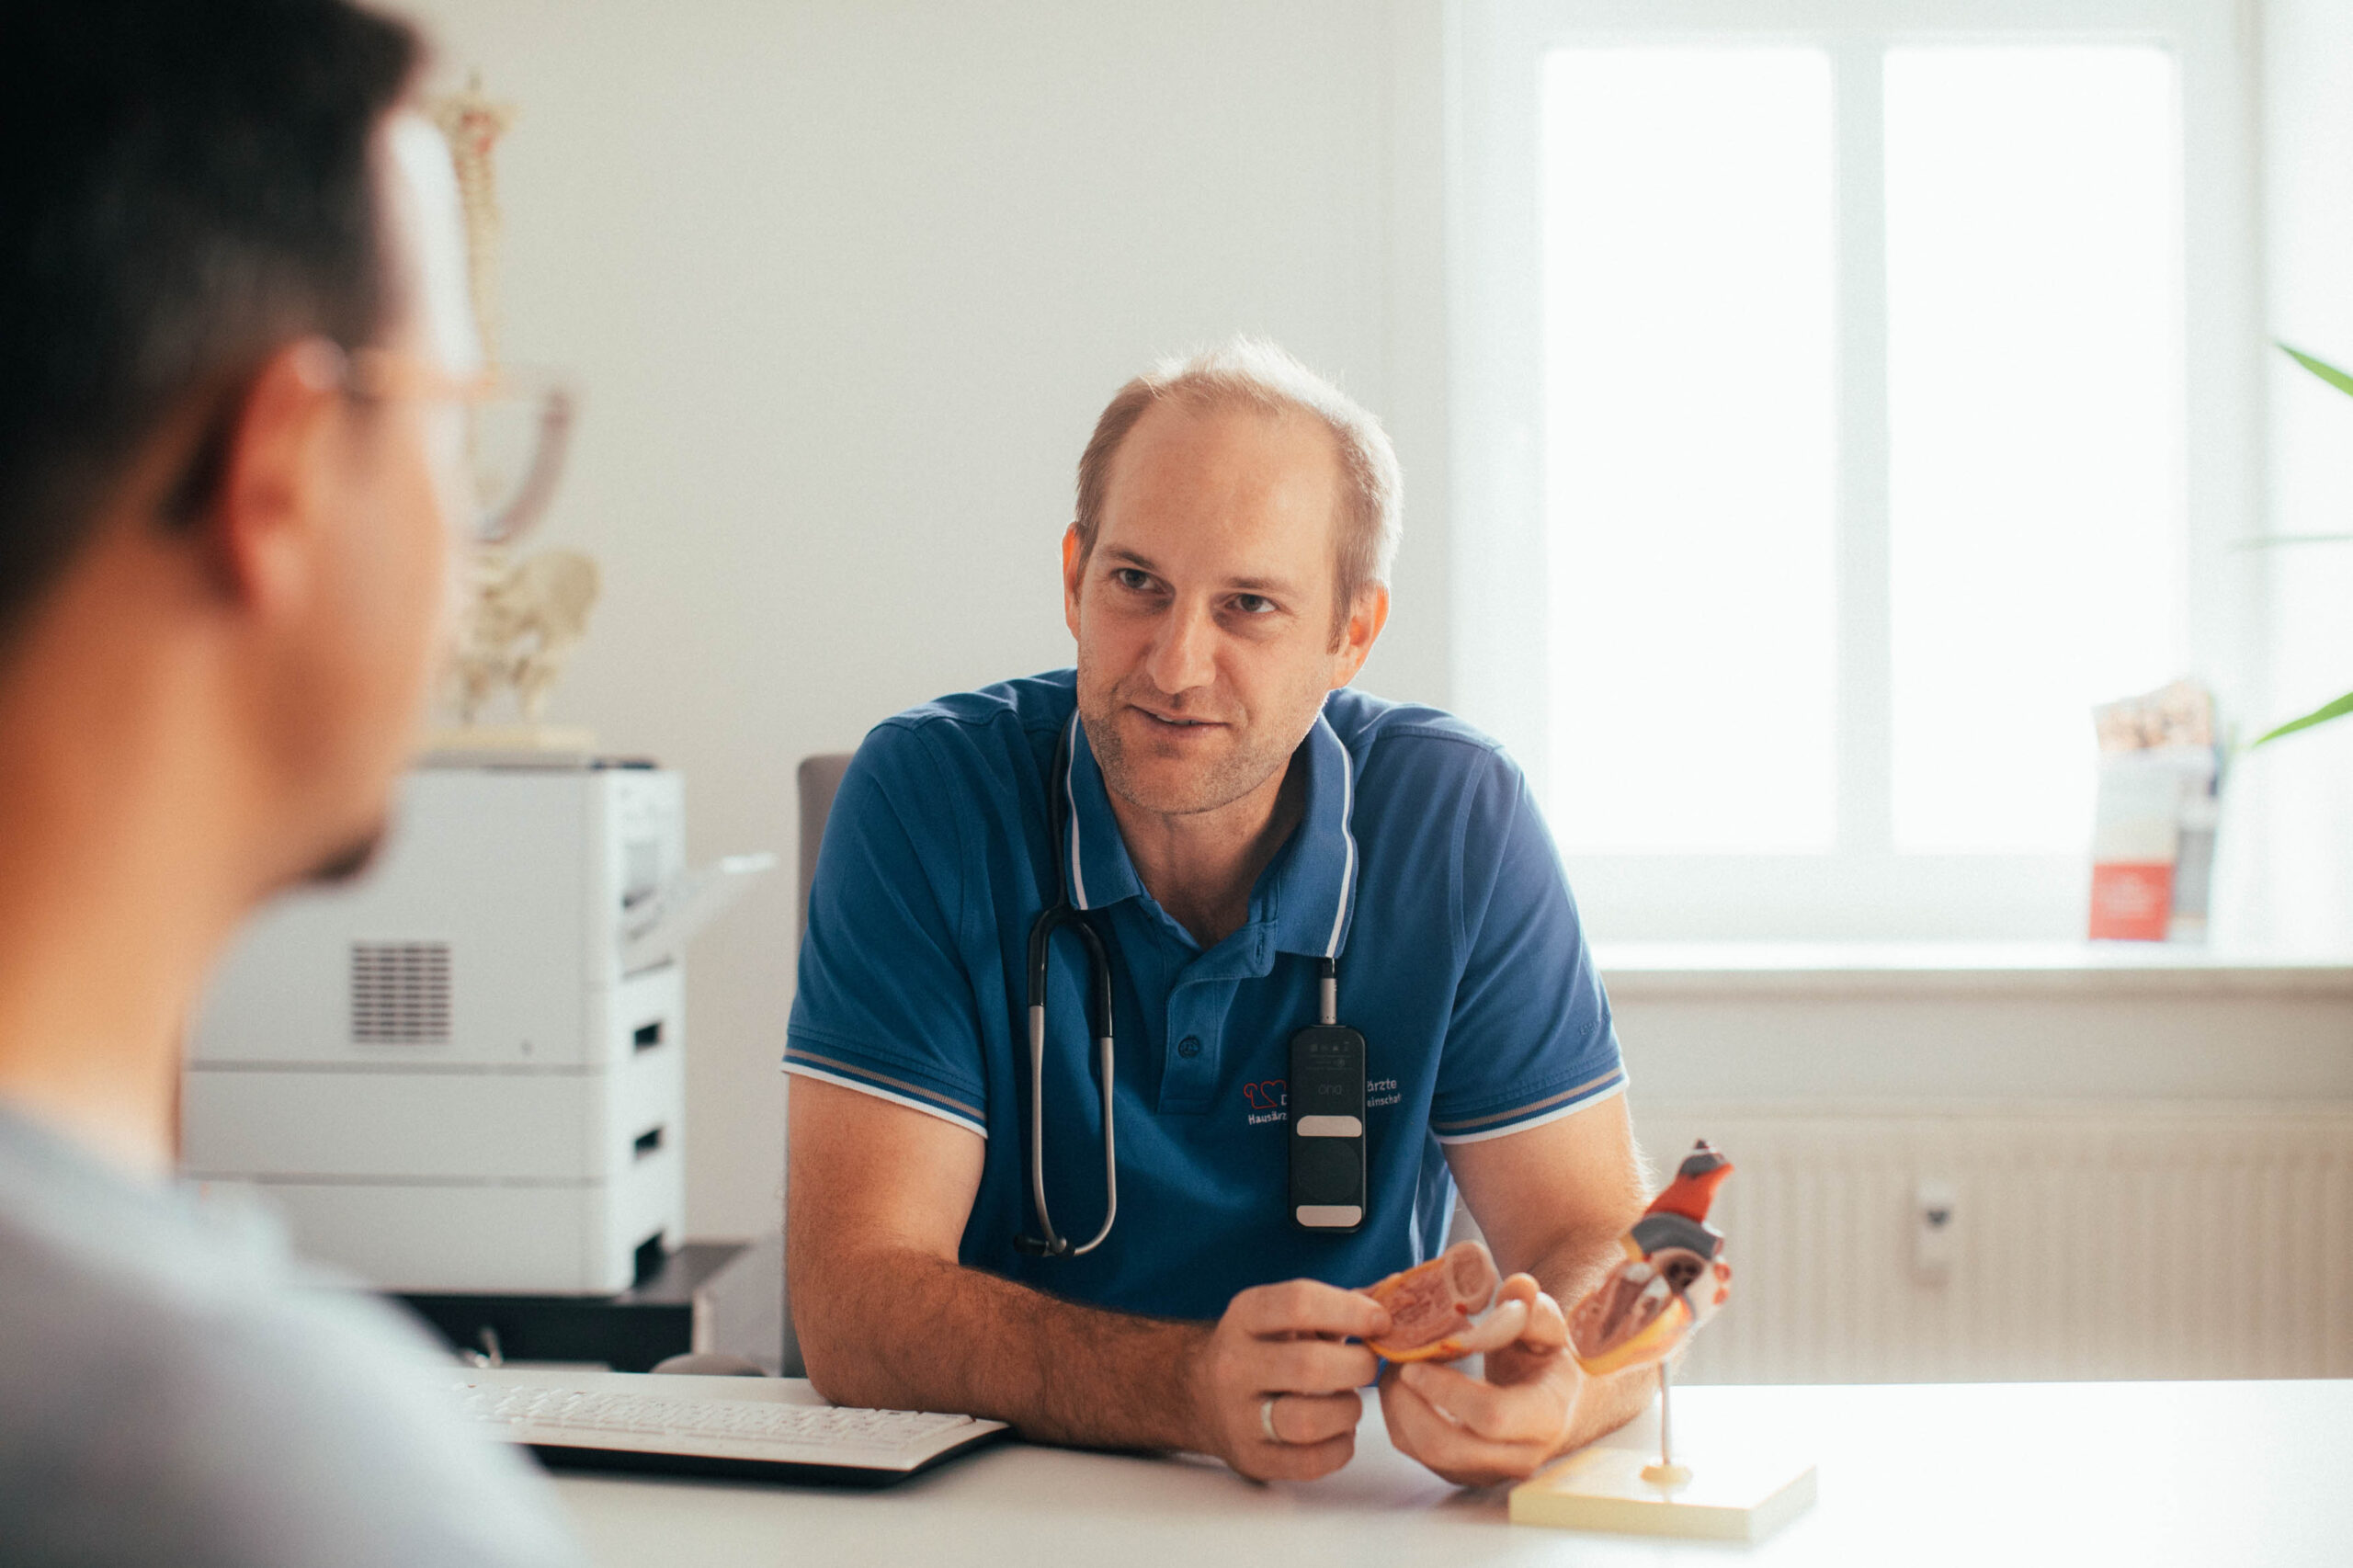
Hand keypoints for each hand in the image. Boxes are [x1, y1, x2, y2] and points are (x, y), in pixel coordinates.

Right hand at [1185, 1278, 1389, 1480]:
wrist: (1201, 1393)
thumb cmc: (1265, 1347)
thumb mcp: (1289, 1314)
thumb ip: (1344, 1303)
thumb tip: (1399, 1291)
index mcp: (1245, 1316)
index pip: (1299, 1303)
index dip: (1350, 1310)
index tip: (1381, 1321)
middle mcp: (1234, 1364)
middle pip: (1310, 1366)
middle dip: (1358, 1366)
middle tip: (1369, 1365)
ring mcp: (1238, 1416)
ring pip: (1309, 1420)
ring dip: (1348, 1410)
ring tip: (1349, 1400)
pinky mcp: (1251, 1458)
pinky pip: (1310, 1462)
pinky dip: (1340, 1446)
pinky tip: (1339, 1430)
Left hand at [1377, 1272, 1586, 1486]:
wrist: (1552, 1403)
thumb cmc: (1547, 1361)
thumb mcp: (1548, 1332)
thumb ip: (1535, 1310)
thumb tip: (1519, 1287)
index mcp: (1544, 1418)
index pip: (1490, 1416)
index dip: (1447, 1389)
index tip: (1417, 1361)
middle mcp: (1516, 1456)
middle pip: (1445, 1445)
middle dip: (1407, 1401)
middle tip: (1397, 1360)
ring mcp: (1486, 1471)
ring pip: (1423, 1452)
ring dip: (1398, 1407)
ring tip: (1398, 1365)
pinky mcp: (1461, 1472)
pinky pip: (1415, 1452)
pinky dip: (1398, 1416)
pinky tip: (1405, 1384)